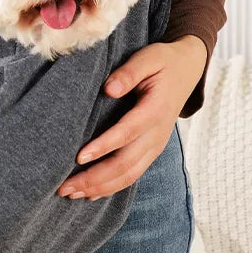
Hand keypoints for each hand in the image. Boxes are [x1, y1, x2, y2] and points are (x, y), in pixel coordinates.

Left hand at [56, 34, 206, 200]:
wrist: (187, 69)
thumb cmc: (163, 62)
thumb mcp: (148, 58)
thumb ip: (129, 72)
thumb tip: (110, 88)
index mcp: (155, 110)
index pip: (127, 132)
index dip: (104, 146)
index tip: (79, 157)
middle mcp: (157, 134)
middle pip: (126, 163)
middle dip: (94, 177)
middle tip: (64, 186)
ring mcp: (156, 145)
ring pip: (129, 175)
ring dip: (100, 187)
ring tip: (71, 194)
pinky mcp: (152, 149)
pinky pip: (133, 174)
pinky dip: (112, 186)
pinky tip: (92, 193)